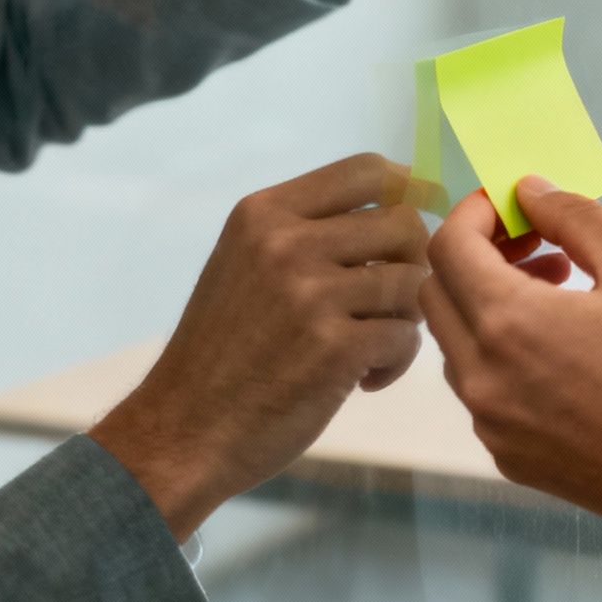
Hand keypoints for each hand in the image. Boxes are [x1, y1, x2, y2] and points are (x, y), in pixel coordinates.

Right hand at [91, 154, 430, 539]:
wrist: (184, 430)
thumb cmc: (223, 351)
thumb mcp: (246, 264)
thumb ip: (307, 232)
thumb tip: (400, 204)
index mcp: (264, 213)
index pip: (366, 170)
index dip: (407, 190)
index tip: (417, 219)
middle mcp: (286, 243)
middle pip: (403, 223)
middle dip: (409, 264)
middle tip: (385, 305)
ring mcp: (311, 294)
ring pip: (412, 282)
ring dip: (403, 319)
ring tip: (369, 347)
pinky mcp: (334, 347)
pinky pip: (406, 336)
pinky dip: (396, 361)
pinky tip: (363, 380)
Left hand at [419, 177, 601, 540]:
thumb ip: (576, 219)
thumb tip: (532, 190)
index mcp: (510, 325)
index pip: (449, 246)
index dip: (476, 210)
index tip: (514, 203)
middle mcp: (485, 380)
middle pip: (437, 295)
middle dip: (478, 255)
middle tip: (538, 244)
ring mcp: (494, 427)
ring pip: (457, 346)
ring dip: (491, 306)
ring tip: (564, 292)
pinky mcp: (512, 460)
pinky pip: (484, 393)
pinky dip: (506, 356)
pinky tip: (568, 352)